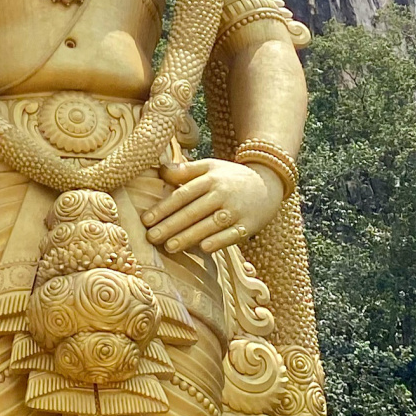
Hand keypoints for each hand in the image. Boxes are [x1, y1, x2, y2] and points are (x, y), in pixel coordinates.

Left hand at [145, 157, 282, 254]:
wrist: (269, 184)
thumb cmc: (231, 177)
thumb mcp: (210, 167)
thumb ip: (185, 170)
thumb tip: (160, 170)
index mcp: (210, 179)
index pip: (182, 195)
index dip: (163, 208)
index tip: (146, 219)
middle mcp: (222, 194)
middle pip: (193, 211)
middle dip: (170, 225)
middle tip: (151, 237)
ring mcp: (236, 210)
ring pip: (209, 225)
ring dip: (189, 237)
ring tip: (169, 247)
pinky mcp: (249, 225)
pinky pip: (232, 235)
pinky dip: (219, 241)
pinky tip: (204, 248)